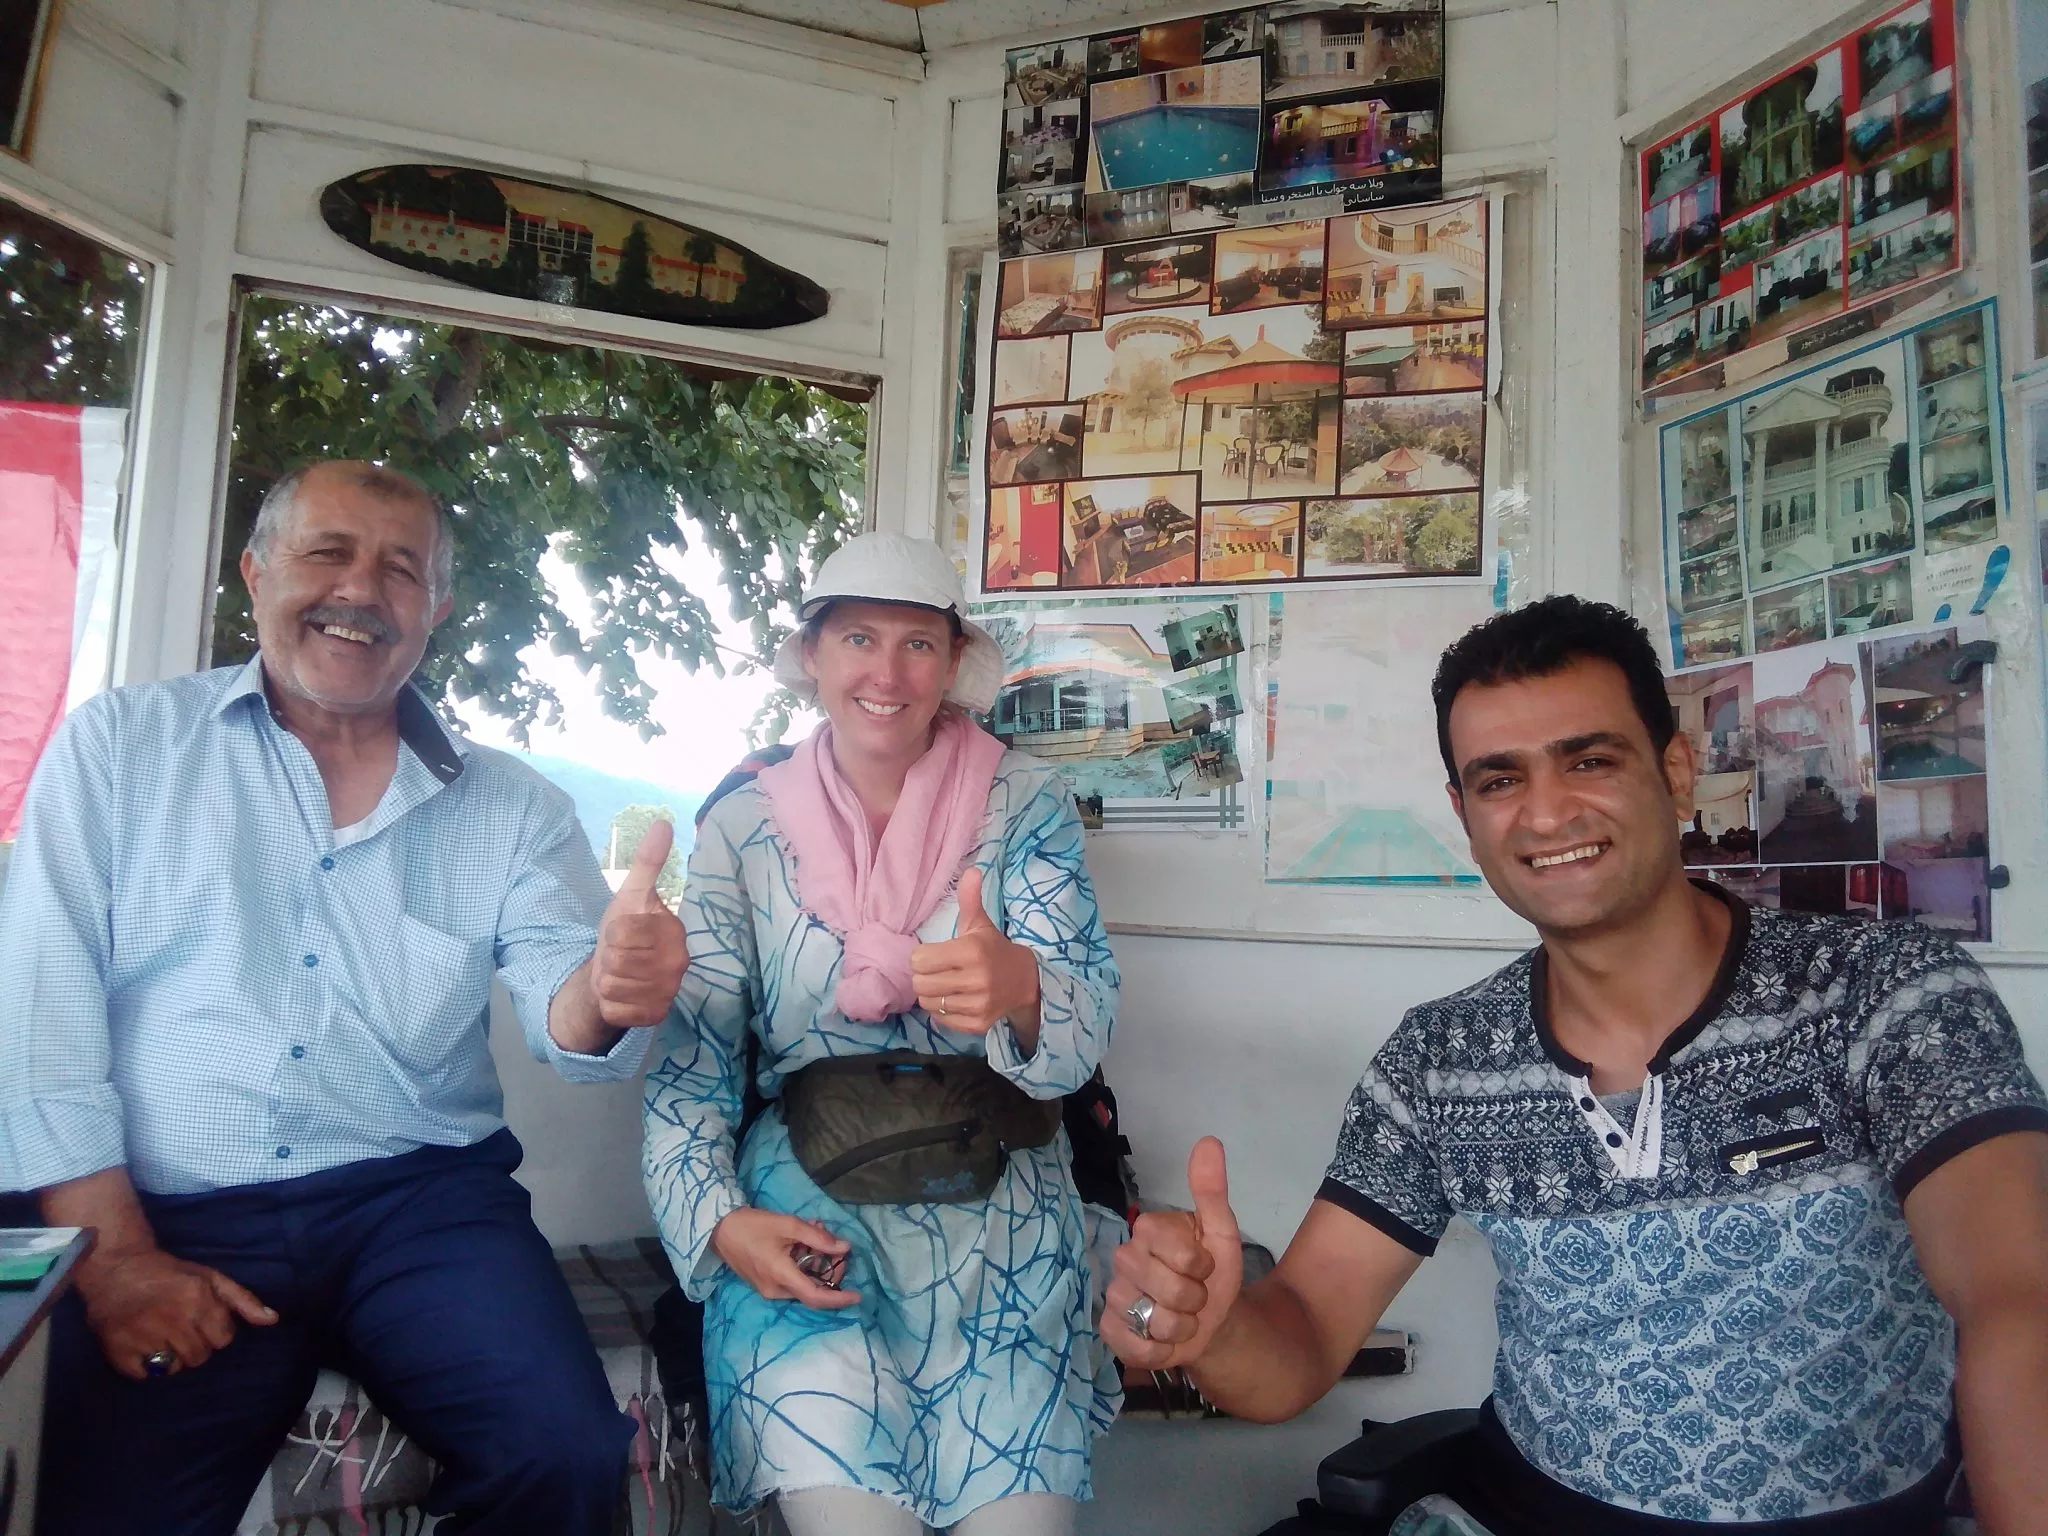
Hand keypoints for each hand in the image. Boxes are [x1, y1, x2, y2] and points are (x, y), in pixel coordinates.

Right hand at [77, 1246, 277, 1379]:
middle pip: (200, 1357)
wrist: (117, 1269)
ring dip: (172, 1358)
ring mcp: (144, 1337)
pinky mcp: (119, 1351)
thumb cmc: (170, 1274)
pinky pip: (145, 1376)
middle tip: (180, 1329)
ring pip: (175, 1369)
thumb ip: (242, 1300)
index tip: (202, 1322)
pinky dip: (144, 1367)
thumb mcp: (211, 1278)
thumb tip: (272, 1319)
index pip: (224, 1339)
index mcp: (198, 1300)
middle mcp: (173, 1319)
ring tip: (162, 1337)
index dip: (216, 1332)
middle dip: (195, 1346)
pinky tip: (141, 1345)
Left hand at [590, 818, 689, 1027]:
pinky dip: (610, 1004)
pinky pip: (616, 1010)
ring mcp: (668, 992)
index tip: (621, 933)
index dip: (612, 932)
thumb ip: (647, 862)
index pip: (623, 931)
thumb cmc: (625, 932)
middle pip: (616, 960)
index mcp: (674, 931)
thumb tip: (663, 822)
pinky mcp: (655, 1016)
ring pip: (613, 985)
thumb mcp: (630, 896)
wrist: (619, 974)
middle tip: (618, 956)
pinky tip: (621, 996)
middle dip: (608, 957)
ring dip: (607, 981)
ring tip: (618, 975)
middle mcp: (678, 963)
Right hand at [710, 1209, 861, 1310]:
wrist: (719, 1229)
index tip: (858, 1296)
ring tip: (817, 1233)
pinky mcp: (765, 1285)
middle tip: (834, 1243)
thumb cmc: (752, 1225)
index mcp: (781, 1276)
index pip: (816, 1297)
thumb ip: (818, 1238)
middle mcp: (776, 1290)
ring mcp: (769, 1290)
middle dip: (830, 1269)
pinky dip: (804, 1265)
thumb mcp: (788, 1225)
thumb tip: (844, 1248)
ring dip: (816, 1262)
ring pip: (804, 1283)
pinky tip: (803, 1242)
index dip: (839, 1299)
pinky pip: (792, 1280)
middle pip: (813, 1288)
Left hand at [910, 869, 1038, 1035]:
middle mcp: (975, 979)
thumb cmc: (993, 949)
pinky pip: (941, 1020)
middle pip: (920, 984)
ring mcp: (977, 1004)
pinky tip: (956, 1000)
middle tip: (937, 971)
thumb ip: (970, 899)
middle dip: (924, 977)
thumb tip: (972, 870)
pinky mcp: (978, 1024)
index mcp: (971, 951)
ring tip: (945, 985)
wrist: (1026, 981)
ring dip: (932, 994)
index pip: (919, 960)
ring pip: (928, 1003)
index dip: (922, 957)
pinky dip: (943, 1011)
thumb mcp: (981, 924)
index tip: (935, 955)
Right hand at [1102, 1138, 1242, 1370]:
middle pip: (1171, 1290)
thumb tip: (1209, 1142)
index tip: (1204, 1266)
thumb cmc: (1212, 1273)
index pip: (1182, 1254)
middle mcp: (1124, 1258)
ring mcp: (1114, 1295)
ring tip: (1182, 1318)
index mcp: (1148, 1230)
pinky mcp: (1110, 1331)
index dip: (1202, 1266)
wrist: (1209, 1321)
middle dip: (1196, 1300)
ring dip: (1182, 1328)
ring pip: (1157, 1321)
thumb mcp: (1222, 1232)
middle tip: (1195, 1296)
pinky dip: (1160, 1351)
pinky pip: (1137, 1347)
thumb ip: (1212, 1190)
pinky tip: (1163, 1341)